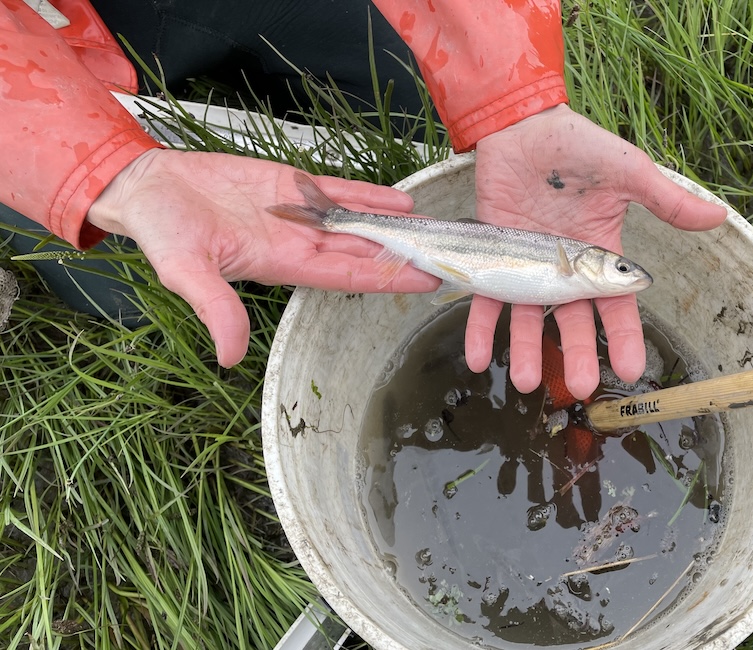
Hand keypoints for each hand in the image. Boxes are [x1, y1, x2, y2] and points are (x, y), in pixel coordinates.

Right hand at [87, 149, 438, 365]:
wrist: (146, 187)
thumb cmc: (162, 230)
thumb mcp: (184, 272)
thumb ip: (215, 308)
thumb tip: (229, 359)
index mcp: (283, 266)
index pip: (348, 277)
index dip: (388, 280)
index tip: (426, 282)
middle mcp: (299, 243)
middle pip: (362, 252)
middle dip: (403, 256)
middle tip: (447, 257)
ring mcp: (298, 214)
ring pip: (357, 221)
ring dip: (394, 226)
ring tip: (435, 228)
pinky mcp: (290, 183)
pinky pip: (337, 191)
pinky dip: (369, 195)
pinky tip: (400, 200)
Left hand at [467, 104, 726, 398]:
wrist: (522, 127)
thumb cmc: (578, 147)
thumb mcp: (628, 172)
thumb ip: (667, 201)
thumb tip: (720, 217)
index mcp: (600, 258)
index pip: (616, 307)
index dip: (624, 339)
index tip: (631, 371)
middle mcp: (564, 272)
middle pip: (572, 322)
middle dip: (577, 355)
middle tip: (580, 388)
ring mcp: (528, 268)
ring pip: (529, 319)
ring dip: (526, 351)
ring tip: (525, 382)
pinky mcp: (494, 259)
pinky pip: (485, 300)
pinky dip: (480, 328)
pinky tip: (476, 356)